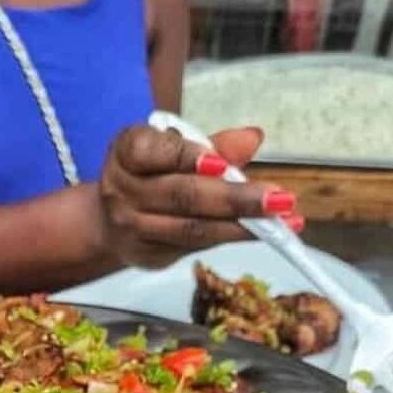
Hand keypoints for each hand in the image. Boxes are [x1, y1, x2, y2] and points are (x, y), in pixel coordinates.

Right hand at [97, 125, 302, 264]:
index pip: (153, 152)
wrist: (110, 220)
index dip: (187, 157)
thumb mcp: (172, 148)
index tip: (221, 164)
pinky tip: (259, 232)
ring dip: (240, 227)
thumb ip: (210, 145)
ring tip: (283, 222)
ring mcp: (131, 227)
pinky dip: (229, 238)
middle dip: (234, 198)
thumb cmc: (149, 174)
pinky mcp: (146, 255)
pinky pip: (193, 246)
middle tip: (279, 198)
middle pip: (182, 196)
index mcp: (127, 152)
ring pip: (191, 229)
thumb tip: (252, 138)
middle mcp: (122, 190)